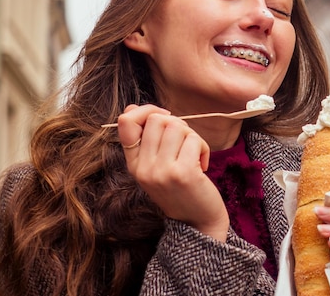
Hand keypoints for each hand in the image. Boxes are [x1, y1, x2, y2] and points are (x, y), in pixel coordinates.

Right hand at [116, 104, 228, 240]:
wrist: (198, 223)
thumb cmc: (181, 189)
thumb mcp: (156, 166)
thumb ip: (147, 140)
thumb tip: (133, 107)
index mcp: (134, 164)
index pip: (125, 122)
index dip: (146, 111)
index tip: (165, 118)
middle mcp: (143, 168)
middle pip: (157, 119)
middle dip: (177, 124)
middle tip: (185, 142)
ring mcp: (162, 171)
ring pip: (176, 126)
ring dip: (192, 136)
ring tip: (194, 154)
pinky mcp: (183, 173)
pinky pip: (193, 139)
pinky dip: (203, 147)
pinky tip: (202, 165)